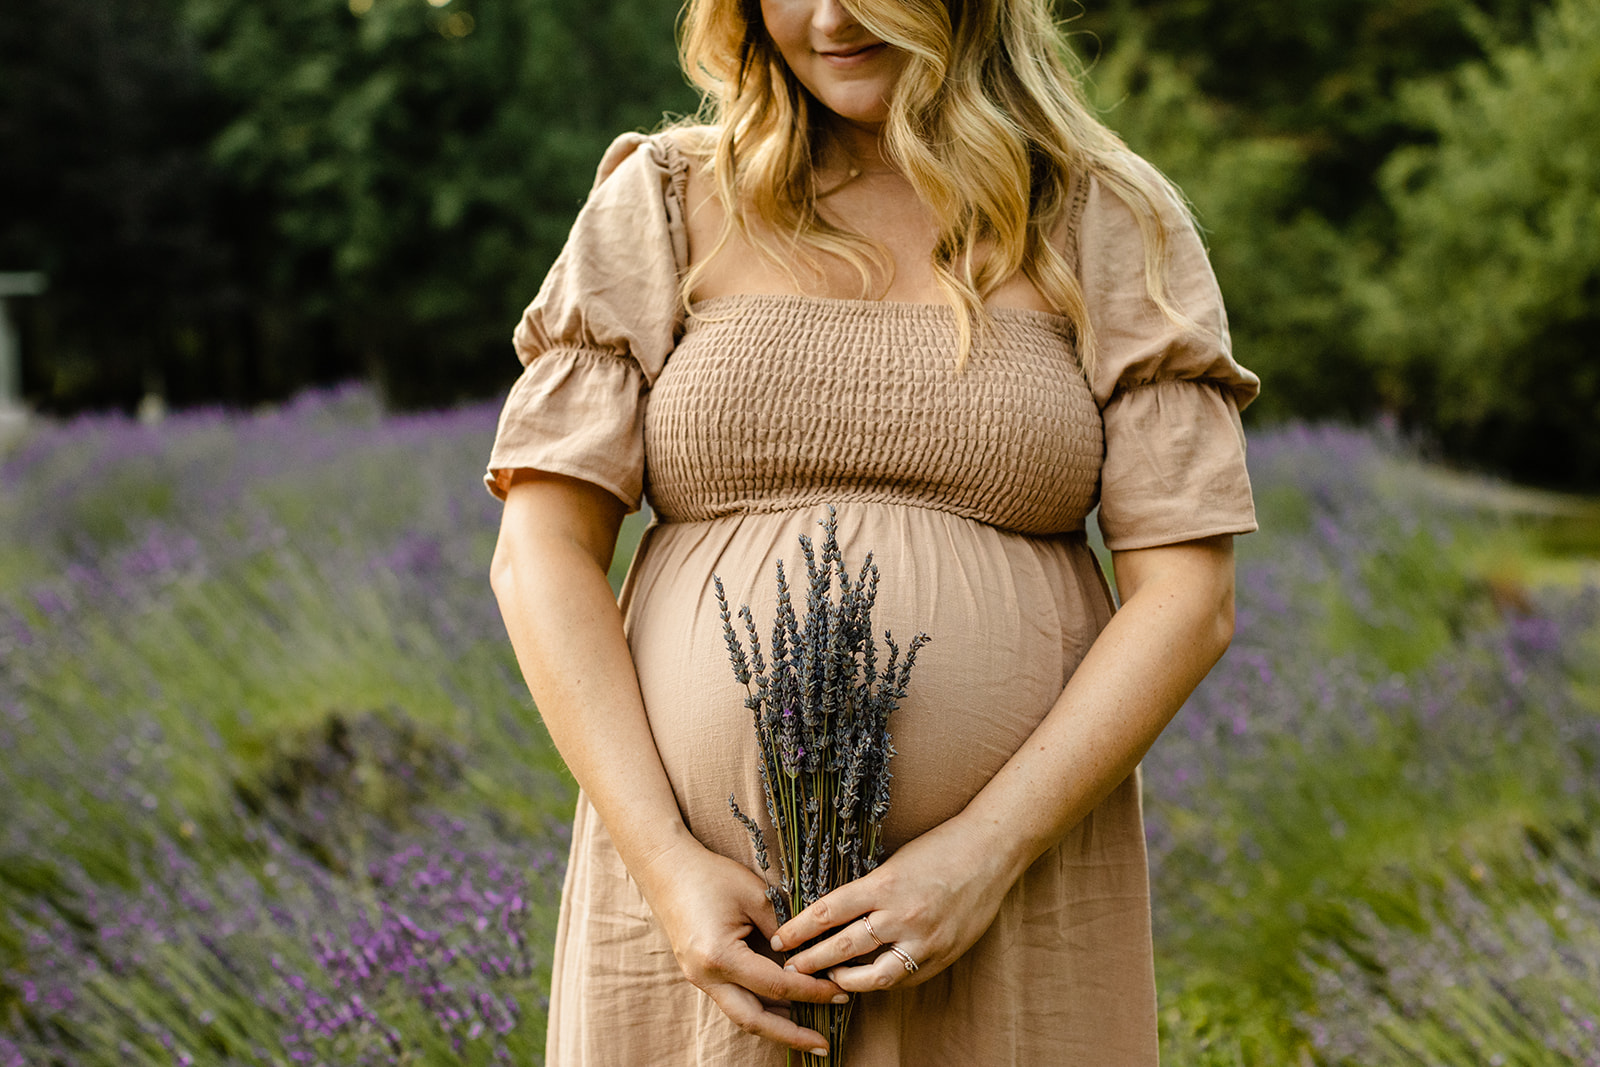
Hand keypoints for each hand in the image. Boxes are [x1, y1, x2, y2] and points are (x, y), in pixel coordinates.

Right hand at [636, 838, 847, 1054]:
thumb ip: (784, 930)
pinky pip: (734, 999)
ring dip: (776, 1025)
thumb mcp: (755, 896)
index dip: (811, 991)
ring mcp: (699, 978)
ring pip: (742, 1014)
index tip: (839, 993)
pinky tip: (784, 1007)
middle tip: (823, 1045)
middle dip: (790, 1035)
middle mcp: (706, 976)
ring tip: (809, 1031)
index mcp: (720, 956)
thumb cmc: (711, 875)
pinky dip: (761, 1006)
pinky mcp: (701, 973)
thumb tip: (809, 957)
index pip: (775, 985)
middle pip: (753, 1020)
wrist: (666, 868)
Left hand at [768, 818, 1015, 992]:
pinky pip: (903, 978)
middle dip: (810, 960)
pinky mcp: (941, 954)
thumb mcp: (895, 862)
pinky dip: (880, 981)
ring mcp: (923, 938)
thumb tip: (832, 914)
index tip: (779, 939)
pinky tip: (865, 979)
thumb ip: (868, 891)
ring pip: (871, 974)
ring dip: (843, 980)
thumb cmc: (940, 848)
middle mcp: (901, 914)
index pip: (828, 911)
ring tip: (826, 979)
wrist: (990, 852)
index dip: (799, 929)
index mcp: (884, 883)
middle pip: (842, 946)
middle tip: (789, 967)